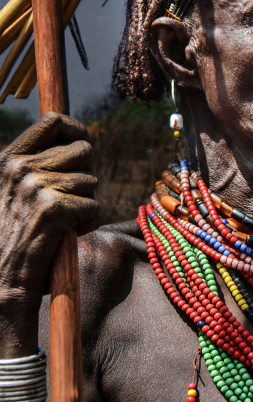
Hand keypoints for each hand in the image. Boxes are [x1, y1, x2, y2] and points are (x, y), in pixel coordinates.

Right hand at [0, 112, 98, 356]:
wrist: (1, 280)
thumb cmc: (14, 235)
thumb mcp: (17, 192)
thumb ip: (40, 166)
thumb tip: (82, 143)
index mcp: (9, 159)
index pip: (52, 122)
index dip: (76, 129)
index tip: (83, 143)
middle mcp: (20, 168)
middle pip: (83, 150)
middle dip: (85, 175)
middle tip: (69, 200)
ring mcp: (36, 187)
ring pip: (91, 182)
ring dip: (85, 204)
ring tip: (61, 223)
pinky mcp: (53, 209)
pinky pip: (94, 206)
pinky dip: (88, 224)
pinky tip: (66, 235)